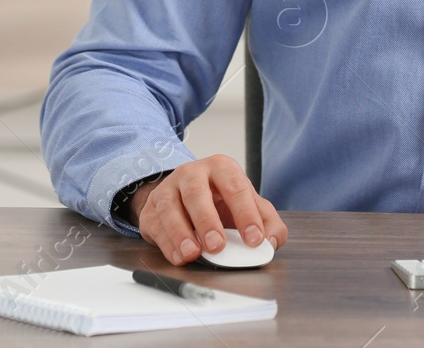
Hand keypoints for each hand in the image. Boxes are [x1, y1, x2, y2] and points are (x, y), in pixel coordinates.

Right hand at [129, 154, 288, 266]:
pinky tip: (179, 256)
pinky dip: (167, 243)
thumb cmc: (221, 200)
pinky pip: (156, 225)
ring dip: (181, 233)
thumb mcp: (248, 205)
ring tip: (193, 253)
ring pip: (170, 208)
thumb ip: (268, 222)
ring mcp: (168, 189)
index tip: (254, 239)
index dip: (246, 214)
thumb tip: (272, 241)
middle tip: (217, 245)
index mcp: (222, 168)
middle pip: (197, 193)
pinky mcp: (151, 209)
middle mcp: (193, 173)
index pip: (236, 188)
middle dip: (207, 220)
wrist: (185, 195)